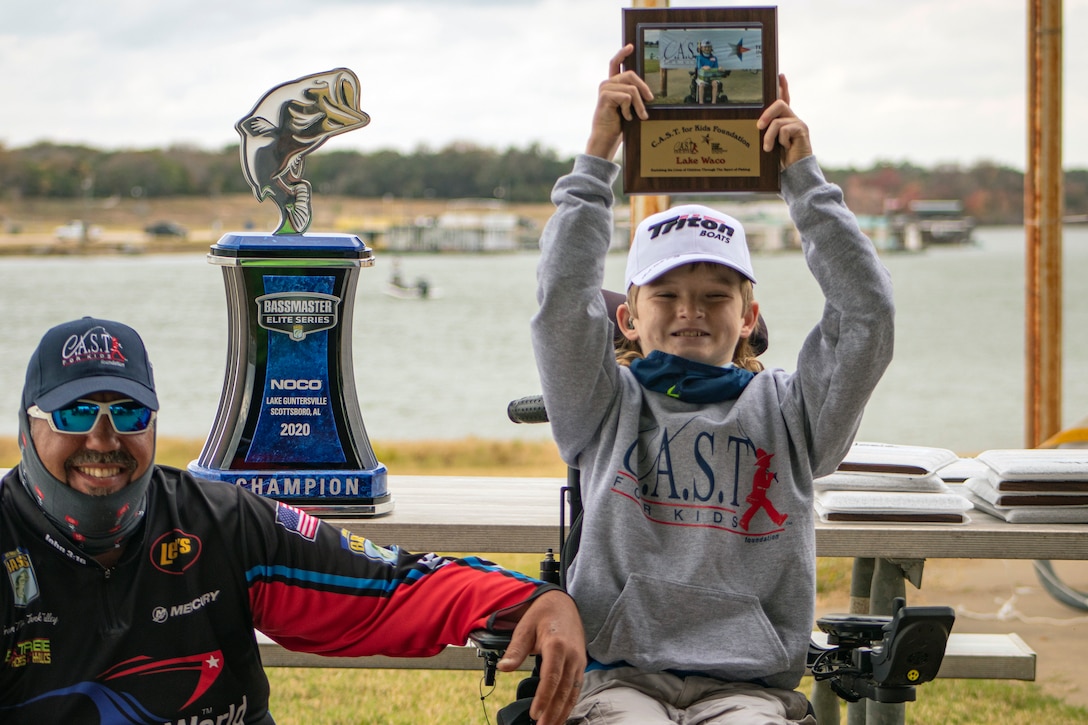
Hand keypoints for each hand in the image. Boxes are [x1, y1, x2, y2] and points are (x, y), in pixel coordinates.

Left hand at [498, 590, 585, 724]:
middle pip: (564, 689)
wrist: (562, 604)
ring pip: (573, 692)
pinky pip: (577, 688)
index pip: (552, 677)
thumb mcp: (524, 628)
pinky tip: (561, 715)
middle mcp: (572, 655)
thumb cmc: (542, 615)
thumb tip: (504, 668)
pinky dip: (570, 703)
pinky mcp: (581, 665)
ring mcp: (579, 660)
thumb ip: (515, 650)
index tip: (535, 713)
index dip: (544, 698)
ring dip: (563, 711)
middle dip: (554, 711)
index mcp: (557, 645)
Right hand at [586, 44, 653, 159]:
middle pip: (631, 74)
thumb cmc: (618, 125)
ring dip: (639, 104)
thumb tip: (649, 91)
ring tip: (640, 116)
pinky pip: (627, 97)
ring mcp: (605, 89)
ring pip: (632, 88)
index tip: (630, 46)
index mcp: (612, 84)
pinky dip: (629, 109)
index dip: (622, 53)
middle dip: (644, 87)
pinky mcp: (605, 96)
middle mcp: (607, 84)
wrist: (606, 138)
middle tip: (650, 100)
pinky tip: (625, 117)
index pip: (616, 64)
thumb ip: (633, 94)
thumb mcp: (629, 107)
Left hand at [756, 74, 812, 168]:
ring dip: (769, 136)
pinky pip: (784, 129)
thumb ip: (766, 132)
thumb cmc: (780, 160)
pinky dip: (781, 141)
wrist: (794, 172)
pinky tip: (786, 148)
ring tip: (768, 148)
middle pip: (779, 103)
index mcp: (785, 121)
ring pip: (778, 121)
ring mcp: (798, 123)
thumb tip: (756, 124)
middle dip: (766, 114)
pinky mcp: (802, 130)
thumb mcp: (770, 143)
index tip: (780, 75)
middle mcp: (793, 119)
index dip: (783, 87)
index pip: (784, 99)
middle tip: (758, 126)